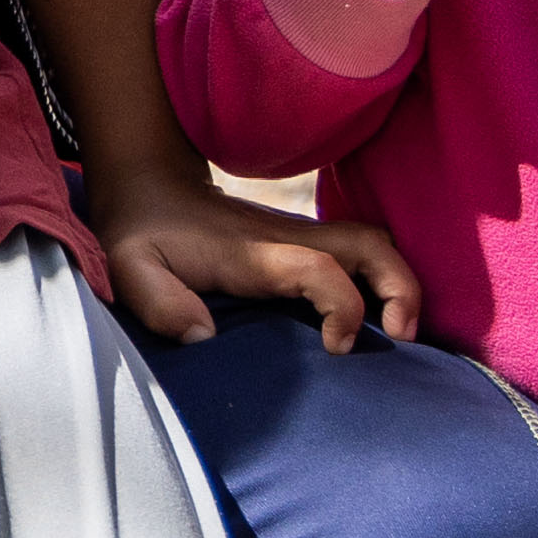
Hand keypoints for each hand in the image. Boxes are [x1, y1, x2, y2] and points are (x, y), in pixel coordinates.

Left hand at [84, 158, 422, 354]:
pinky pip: (360, 254)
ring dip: (400, 282)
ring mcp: (300, 237)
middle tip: (405, 339)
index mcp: (255, 252)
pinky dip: (384, 280)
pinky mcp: (303, 244)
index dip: (344, 307)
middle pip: (370, 243)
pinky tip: (381, 319)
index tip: (337, 348)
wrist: (148, 189)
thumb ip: (160, 302)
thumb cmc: (144, 235)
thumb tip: (203, 337)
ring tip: (402, 333)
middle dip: (402, 288)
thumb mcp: (132, 267)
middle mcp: (288, 238)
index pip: (320, 267)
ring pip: (374, 243)